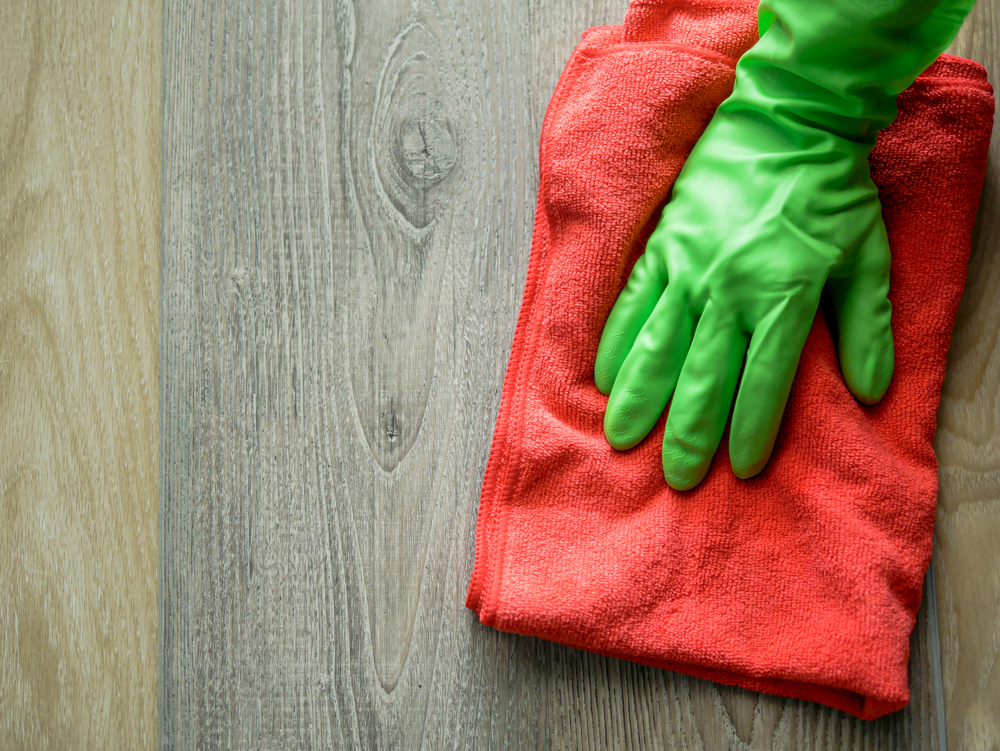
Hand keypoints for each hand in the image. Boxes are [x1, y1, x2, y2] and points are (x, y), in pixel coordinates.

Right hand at [594, 105, 893, 488]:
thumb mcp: (865, 258)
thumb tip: (871, 392)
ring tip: (622, 439)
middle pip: (702, 376)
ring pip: (657, 346)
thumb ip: (865, 328)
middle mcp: (728, 291)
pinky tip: (603, 377)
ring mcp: (687, 268)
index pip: (763, 381)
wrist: (786, 120)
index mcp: (782, 297)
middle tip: (675, 477)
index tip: (738, 469)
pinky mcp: (662, 247)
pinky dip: (616, 343)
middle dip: (688, 433)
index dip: (750, 430)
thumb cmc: (829, 192)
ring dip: (639, 398)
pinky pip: (631, 303)